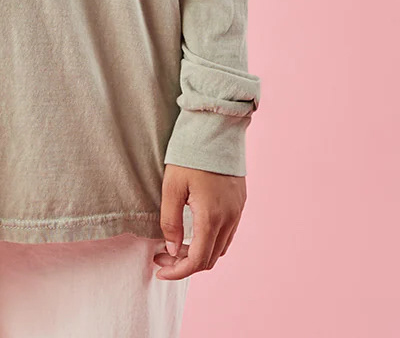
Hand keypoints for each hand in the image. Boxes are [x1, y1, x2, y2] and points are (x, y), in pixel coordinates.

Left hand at [152, 164, 246, 280]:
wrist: (216, 128)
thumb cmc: (190, 154)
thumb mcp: (172, 186)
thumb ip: (171, 221)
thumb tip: (173, 250)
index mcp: (212, 217)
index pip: (197, 260)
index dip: (178, 271)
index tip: (159, 270)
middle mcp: (229, 218)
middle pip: (210, 258)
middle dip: (184, 263)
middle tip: (161, 255)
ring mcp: (237, 211)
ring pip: (220, 247)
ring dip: (199, 253)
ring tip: (175, 246)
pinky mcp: (240, 203)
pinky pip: (227, 233)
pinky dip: (210, 241)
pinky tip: (193, 232)